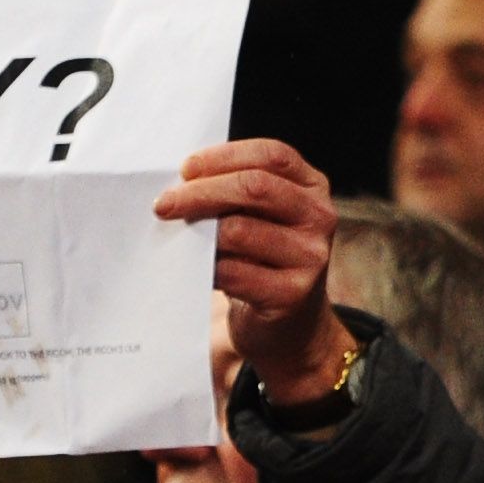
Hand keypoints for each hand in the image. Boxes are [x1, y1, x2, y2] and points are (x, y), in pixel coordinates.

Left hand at [154, 140, 350, 401]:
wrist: (290, 326)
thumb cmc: (262, 261)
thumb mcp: (261, 218)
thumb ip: (235, 195)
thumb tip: (179, 183)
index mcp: (313, 187)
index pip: (272, 156)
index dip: (225, 157)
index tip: (185, 169)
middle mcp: (319, 217)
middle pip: (255, 187)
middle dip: (201, 192)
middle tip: (164, 204)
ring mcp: (311, 257)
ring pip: (239, 231)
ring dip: (198, 233)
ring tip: (179, 239)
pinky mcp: (292, 294)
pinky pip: (234, 272)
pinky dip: (205, 268)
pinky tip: (194, 269)